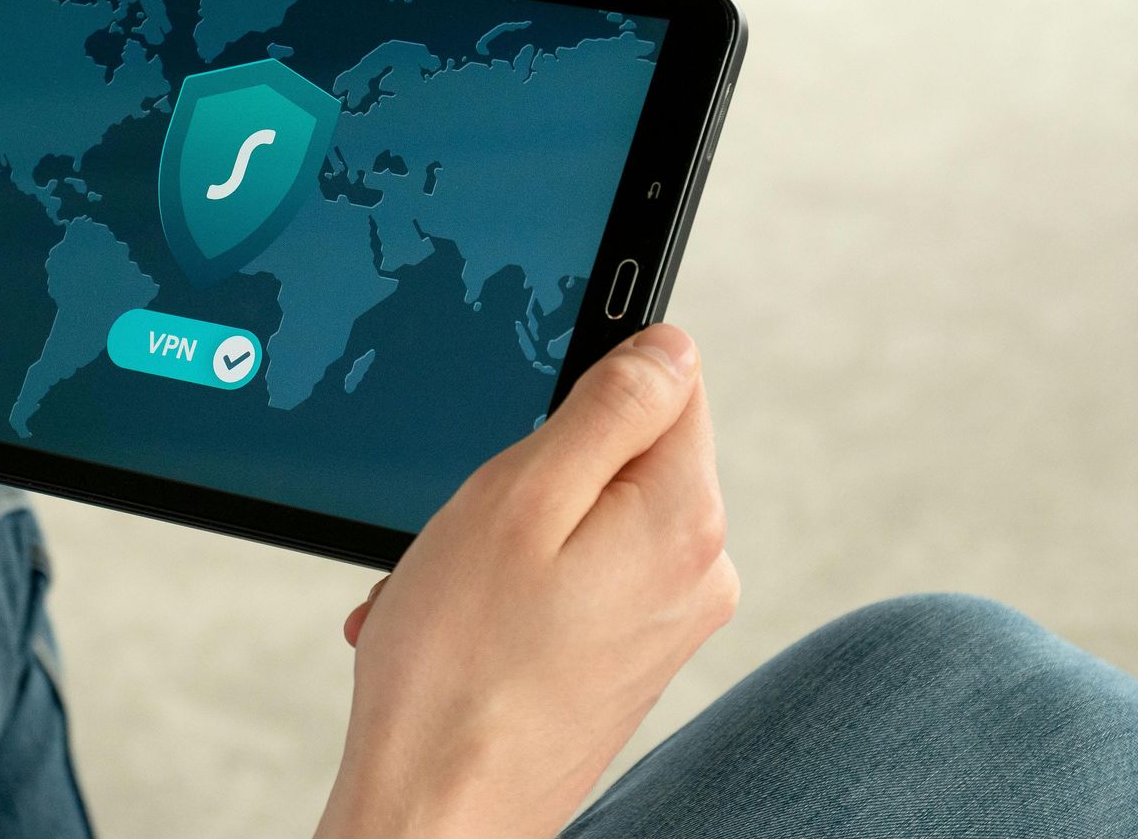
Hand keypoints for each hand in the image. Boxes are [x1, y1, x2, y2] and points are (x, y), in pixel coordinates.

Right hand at [318, 324, 735, 838]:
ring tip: (445, 588)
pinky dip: (503, 588)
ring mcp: (664, 621)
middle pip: (619, 452)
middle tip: (465, 527)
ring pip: (580, 518)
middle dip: (527, 472)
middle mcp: (696, 570)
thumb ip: (609, 408)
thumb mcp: (522, 496)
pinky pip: (568, 580)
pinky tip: (454, 625)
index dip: (582, 382)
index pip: (669, 379)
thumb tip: (669, 345)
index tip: (522, 427)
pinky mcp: (627, 658)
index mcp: (683, 517)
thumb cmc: (460, 665)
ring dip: (499, 536)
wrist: (441, 812)